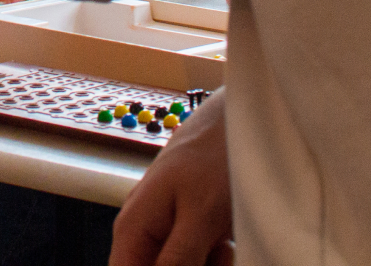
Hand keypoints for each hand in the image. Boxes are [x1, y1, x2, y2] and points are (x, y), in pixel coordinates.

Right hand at [109, 89, 232, 265]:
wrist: (237, 119)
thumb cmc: (215, 157)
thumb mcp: (199, 218)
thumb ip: (176, 261)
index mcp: (132, 230)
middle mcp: (142, 230)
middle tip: (214, 256)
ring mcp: (165, 227)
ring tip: (223, 247)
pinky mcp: (188, 226)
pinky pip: (194, 259)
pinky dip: (212, 258)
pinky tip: (226, 242)